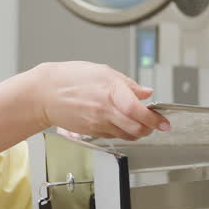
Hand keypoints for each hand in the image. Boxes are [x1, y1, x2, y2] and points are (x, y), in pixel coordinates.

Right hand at [35, 62, 169, 140]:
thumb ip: (128, 84)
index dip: (154, 119)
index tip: (164, 122)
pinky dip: (123, 132)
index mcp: (110, 91)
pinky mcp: (92, 132)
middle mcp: (105, 110)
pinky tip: (122, 123)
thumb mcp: (103, 72)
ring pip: (127, 135)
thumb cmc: (70, 78)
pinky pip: (114, 136)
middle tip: (156, 123)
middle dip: (150, 128)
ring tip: (140, 123)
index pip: (138, 111)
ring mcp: (98, 123)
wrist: (45, 93)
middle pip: (136, 128)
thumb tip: (146, 92)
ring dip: (138, 132)